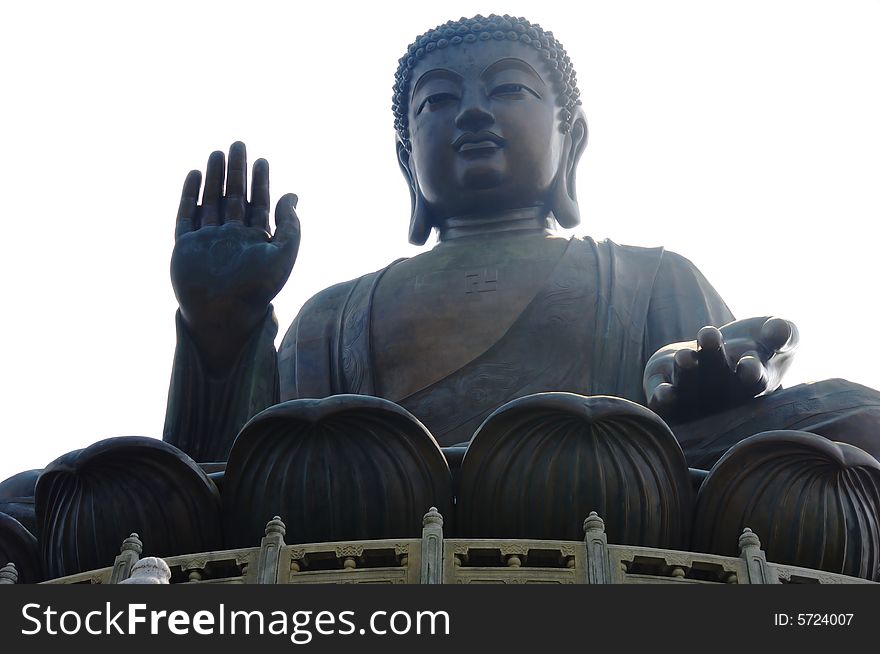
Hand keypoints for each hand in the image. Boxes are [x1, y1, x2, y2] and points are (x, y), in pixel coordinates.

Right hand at [171, 141, 299, 371]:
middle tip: (239, 145)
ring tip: (217, 153)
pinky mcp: (186, 247)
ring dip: (214, 178)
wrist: (224, 315)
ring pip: (211, 201)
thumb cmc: (258, 289)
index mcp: (255, 241)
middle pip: (234, 197)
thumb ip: (290, 224)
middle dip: (237, 172)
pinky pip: (186, 216)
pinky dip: (190, 195)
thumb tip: (293, 195)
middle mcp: (231, 238)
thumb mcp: (283, 253)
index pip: (259, 204)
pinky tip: (195, 174)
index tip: (262, 160)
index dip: (261, 182)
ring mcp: (208, 241)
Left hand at [643, 317, 798, 421]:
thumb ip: (782, 335)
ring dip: (686, 373)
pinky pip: (663, 401)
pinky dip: (662, 398)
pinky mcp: (665, 391)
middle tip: (709, 335)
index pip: (753, 381)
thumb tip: (780, 328)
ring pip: (688, 387)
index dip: (751, 374)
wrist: (714, 348)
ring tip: (684, 356)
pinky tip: (662, 393)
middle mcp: (721, 392)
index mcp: (752, 381)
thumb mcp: (774, 336)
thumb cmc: (755, 345)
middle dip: (713, 359)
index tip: (750, 365)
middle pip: (716, 379)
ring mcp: (693, 395)